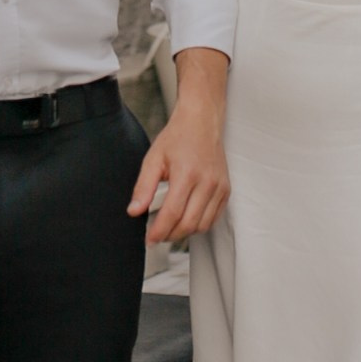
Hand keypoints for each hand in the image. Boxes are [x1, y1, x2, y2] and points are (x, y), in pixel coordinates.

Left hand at [129, 78, 228, 245]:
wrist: (202, 121)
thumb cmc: (178, 137)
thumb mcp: (153, 159)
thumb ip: (143, 187)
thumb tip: (134, 211)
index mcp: (187, 174)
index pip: (173, 213)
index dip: (159, 231)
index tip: (149, 240)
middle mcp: (207, 182)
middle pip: (189, 224)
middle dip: (170, 235)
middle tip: (157, 236)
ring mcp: (219, 187)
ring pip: (203, 225)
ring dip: (185, 233)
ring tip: (170, 228)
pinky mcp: (226, 190)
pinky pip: (214, 218)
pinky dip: (199, 225)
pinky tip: (186, 219)